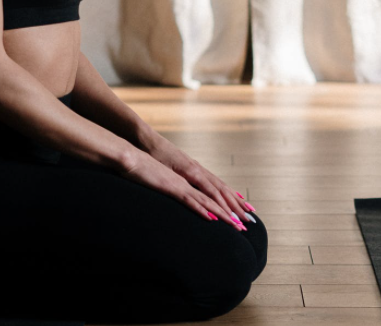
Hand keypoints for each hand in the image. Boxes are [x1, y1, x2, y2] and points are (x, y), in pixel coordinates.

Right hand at [121, 148, 249, 229]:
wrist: (131, 156)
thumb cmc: (143, 167)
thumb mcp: (162, 177)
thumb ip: (172, 185)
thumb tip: (177, 192)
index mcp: (189, 176)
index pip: (214, 189)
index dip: (229, 200)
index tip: (241, 211)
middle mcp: (190, 178)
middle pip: (217, 195)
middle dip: (234, 210)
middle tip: (248, 222)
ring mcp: (182, 182)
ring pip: (208, 199)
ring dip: (224, 213)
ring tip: (237, 225)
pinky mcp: (171, 187)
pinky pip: (190, 200)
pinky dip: (203, 210)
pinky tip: (212, 218)